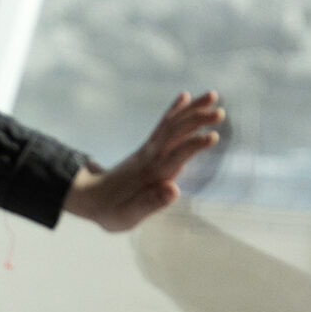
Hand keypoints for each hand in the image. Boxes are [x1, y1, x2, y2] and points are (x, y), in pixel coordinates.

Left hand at [63, 91, 224, 232]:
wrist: (89, 198)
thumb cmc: (110, 212)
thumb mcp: (127, 216)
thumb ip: (149, 204)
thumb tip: (174, 190)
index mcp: (150, 175)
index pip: (175, 157)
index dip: (193, 146)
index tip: (212, 136)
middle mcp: (150, 158)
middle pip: (175, 134)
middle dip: (197, 121)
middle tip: (220, 111)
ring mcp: (148, 150)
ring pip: (172, 124)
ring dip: (192, 109)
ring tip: (213, 95)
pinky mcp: (147, 149)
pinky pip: (163, 125)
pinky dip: (174, 110)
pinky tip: (185, 96)